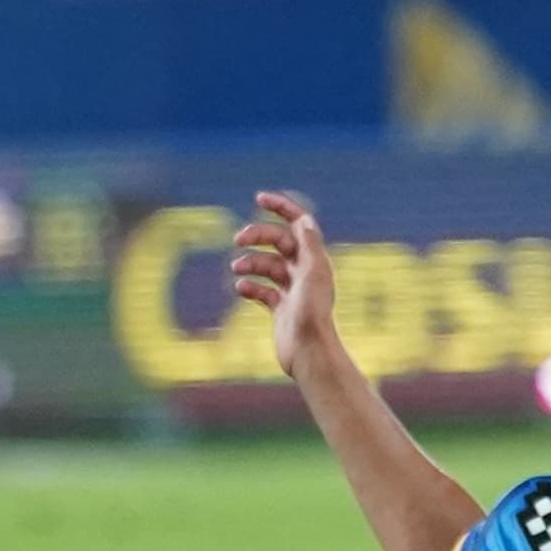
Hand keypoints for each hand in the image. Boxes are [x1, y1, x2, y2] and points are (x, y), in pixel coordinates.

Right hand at [227, 190, 337, 377]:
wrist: (308, 352)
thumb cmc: (312, 314)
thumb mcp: (313, 274)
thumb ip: (310, 245)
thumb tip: (304, 219)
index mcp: (314, 260)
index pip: (298, 224)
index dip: (281, 208)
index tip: (259, 198)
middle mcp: (304, 272)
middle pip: (277, 242)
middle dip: (257, 237)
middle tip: (237, 239)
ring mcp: (292, 290)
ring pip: (267, 265)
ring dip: (250, 262)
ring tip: (237, 270)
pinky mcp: (281, 308)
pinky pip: (262, 290)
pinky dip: (250, 286)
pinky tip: (240, 288)